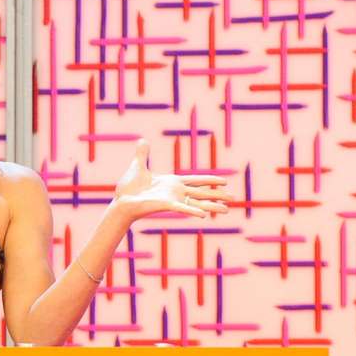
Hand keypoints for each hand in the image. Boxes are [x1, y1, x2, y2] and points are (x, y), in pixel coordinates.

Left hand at [113, 140, 231, 220]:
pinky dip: (193, 211)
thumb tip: (142, 140)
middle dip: (217, 195)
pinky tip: (205, 215)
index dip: (210, 180)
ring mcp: (172, 199)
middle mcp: (176, 191)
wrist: (120, 202)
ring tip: (227, 210)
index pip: (196, 180)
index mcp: (172, 182)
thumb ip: (143, 154)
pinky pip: (182, 208)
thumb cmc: (128, 188)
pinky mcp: (166, 206)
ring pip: (197, 202)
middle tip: (234, 198)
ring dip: (212, 206)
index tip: (224, 182)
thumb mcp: (138, 166)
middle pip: (202, 192)